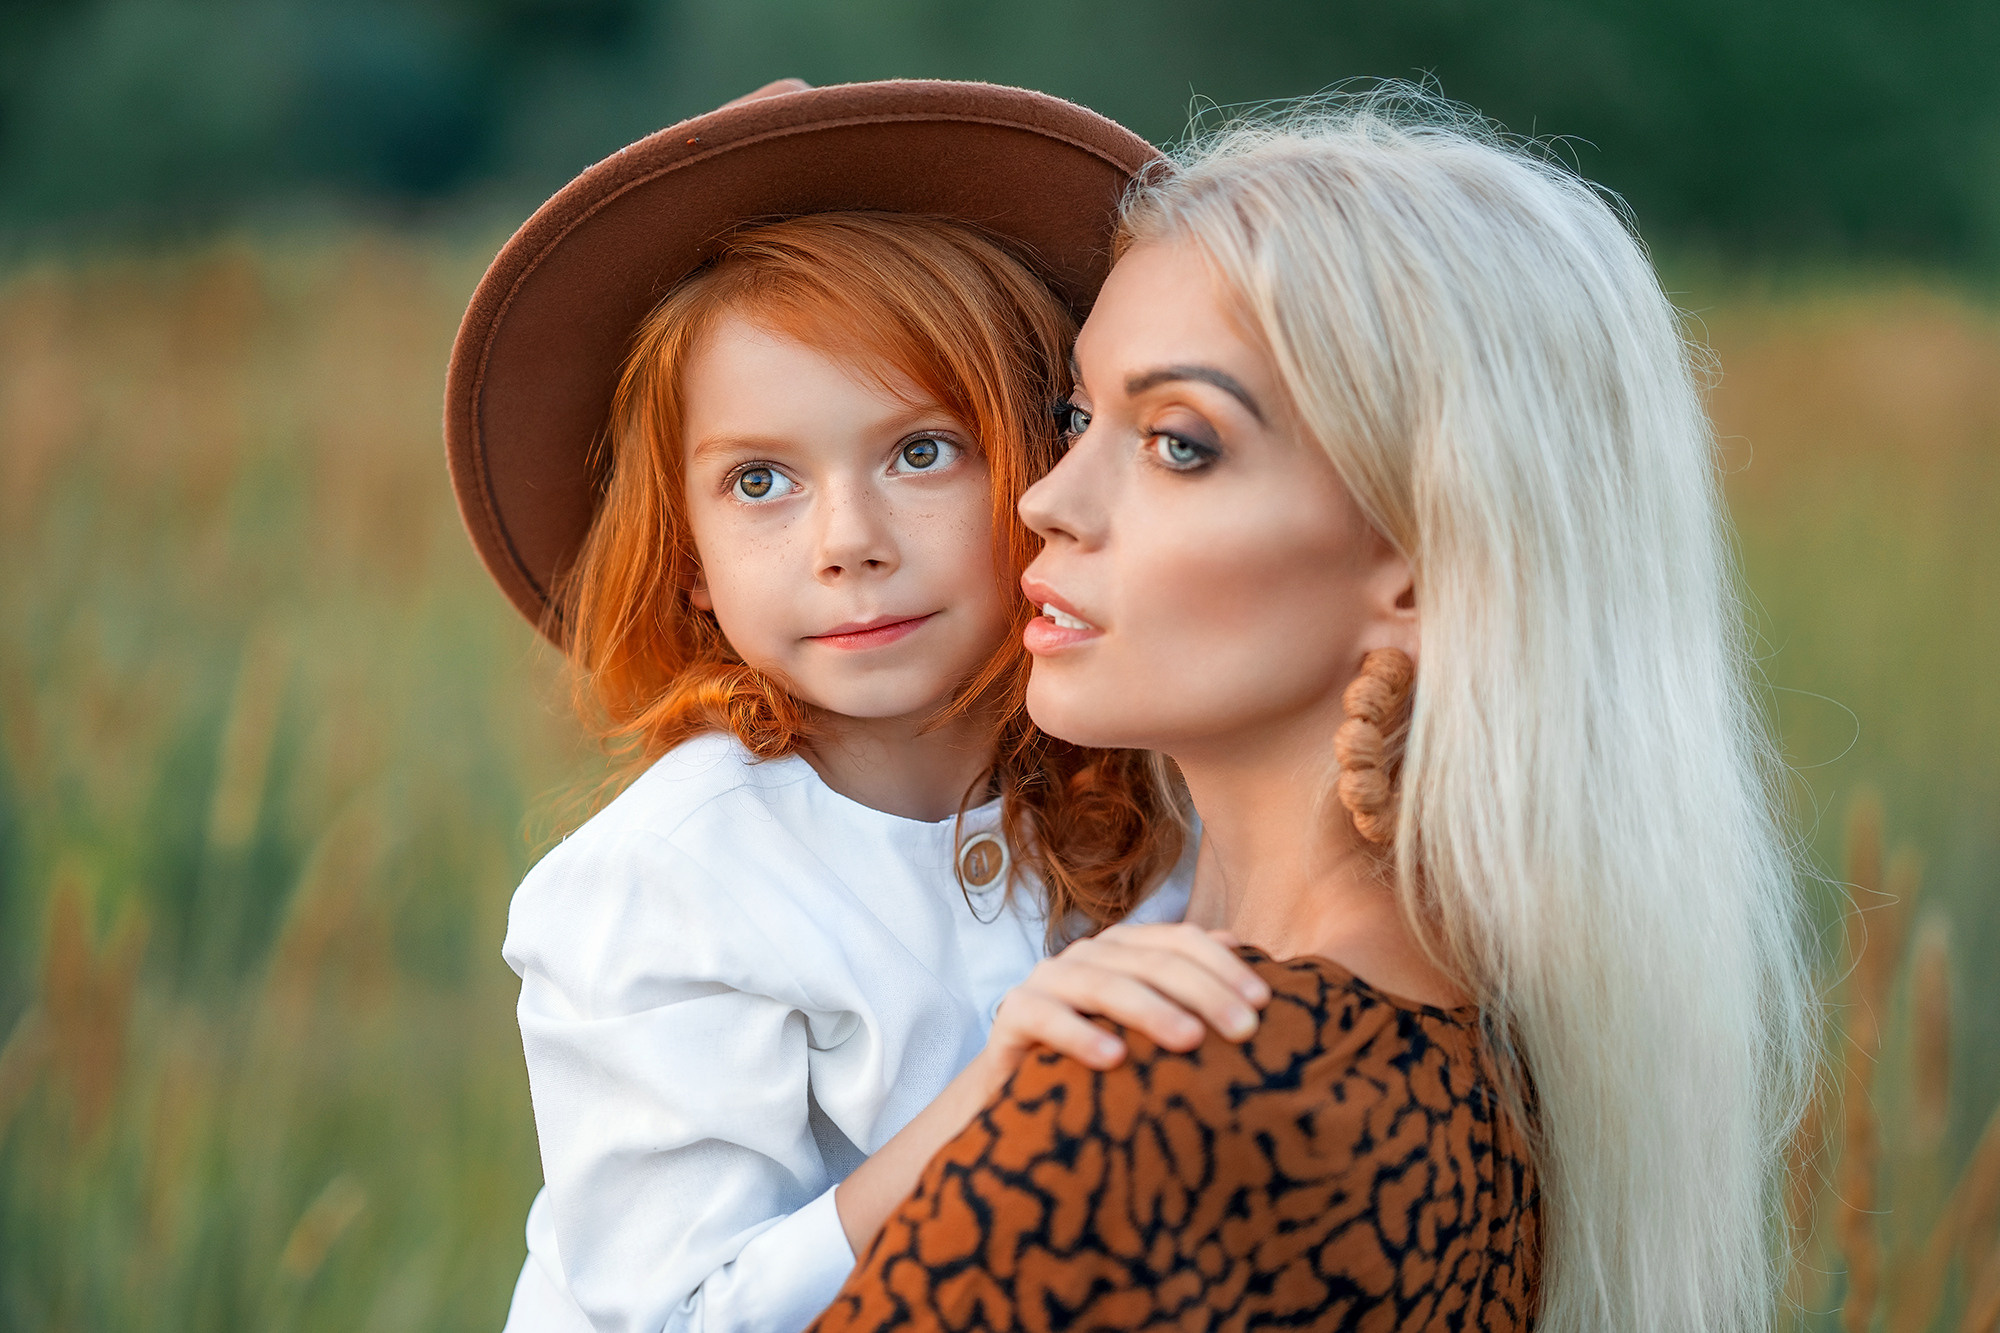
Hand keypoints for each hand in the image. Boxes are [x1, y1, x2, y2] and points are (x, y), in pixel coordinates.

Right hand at [983, 922, 1271, 1072]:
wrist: (1022, 1091)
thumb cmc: (1102, 1056)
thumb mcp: (1150, 1023)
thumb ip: (1188, 985)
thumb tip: (1236, 942)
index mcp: (1125, 948)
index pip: (1181, 940)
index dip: (1224, 965)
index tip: (1264, 1002)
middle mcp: (1088, 954)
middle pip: (1151, 961)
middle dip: (1203, 991)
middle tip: (1244, 1029)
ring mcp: (1048, 979)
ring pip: (1104, 984)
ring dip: (1150, 1010)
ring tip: (1190, 1040)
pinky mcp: (1013, 1013)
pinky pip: (1045, 1017)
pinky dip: (1080, 1035)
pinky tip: (1114, 1059)